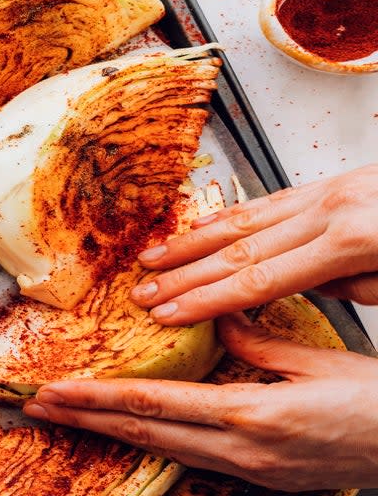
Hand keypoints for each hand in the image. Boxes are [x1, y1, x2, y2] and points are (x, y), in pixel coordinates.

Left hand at [23, 312, 377, 490]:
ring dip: (108, 433)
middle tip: (39, 407)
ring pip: (158, 449)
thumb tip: (216, 322)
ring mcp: (244, 469)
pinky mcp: (254, 475)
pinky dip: (149, 443)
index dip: (97, 397)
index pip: (151, 404)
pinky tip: (129, 434)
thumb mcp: (314, 364)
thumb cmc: (376, 407)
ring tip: (69, 419)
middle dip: (84, 419)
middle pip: (142, 432)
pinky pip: (186, 457)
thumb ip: (256, 343)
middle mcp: (238, 449)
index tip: (56, 391)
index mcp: (249, 414)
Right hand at [130, 164, 377, 325]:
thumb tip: (303, 286)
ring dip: (192, 241)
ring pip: (243, 218)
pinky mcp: (328, 181)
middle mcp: (330, 208)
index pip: (261, 279)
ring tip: (152, 257)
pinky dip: (225, 215)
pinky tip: (198, 227)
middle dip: (184, 273)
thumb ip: (353, 286)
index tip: (168, 314)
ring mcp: (327, 189)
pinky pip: (266, 200)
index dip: (207, 299)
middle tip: (141, 291)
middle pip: (239, 248)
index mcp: (353, 240)